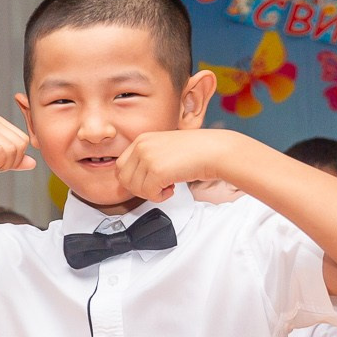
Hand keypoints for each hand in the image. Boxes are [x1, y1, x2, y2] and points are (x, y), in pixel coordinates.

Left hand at [114, 129, 237, 203]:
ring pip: (134, 188)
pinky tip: (172, 189)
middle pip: (123, 178)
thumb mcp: (164, 148)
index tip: (150, 180)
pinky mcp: (157, 171)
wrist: (216, 150)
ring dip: (150, 193)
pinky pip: (148, 193)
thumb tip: (132, 180)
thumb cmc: (196, 151)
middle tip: (157, 186)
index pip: (120, 166)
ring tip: (167, 186)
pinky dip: (159, 197)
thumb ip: (147, 159)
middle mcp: (142, 146)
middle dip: (139, 188)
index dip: (134, 178)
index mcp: (141, 139)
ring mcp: (148, 158)